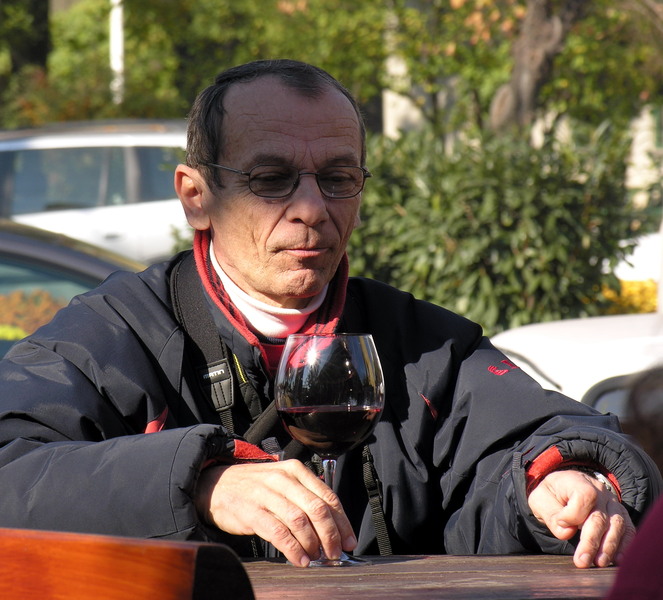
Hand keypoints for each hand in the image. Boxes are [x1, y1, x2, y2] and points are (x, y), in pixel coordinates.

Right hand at [195, 459, 356, 566]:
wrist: (216, 485)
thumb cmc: (255, 487)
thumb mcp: (282, 481)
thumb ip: (305, 496)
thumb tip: (332, 526)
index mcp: (295, 470)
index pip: (327, 496)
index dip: (342, 522)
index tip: (348, 540)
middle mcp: (283, 479)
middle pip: (317, 509)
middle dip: (331, 534)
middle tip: (335, 552)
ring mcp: (266, 494)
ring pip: (300, 521)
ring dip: (312, 544)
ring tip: (316, 557)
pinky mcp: (251, 511)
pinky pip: (278, 533)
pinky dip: (293, 549)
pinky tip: (299, 559)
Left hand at [528, 469, 634, 567]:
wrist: (563, 489)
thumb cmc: (551, 496)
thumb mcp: (540, 500)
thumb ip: (550, 514)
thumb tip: (566, 533)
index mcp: (576, 481)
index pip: (585, 495)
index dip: (573, 514)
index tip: (561, 523)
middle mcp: (599, 490)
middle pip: (600, 516)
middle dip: (591, 541)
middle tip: (582, 561)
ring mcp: (612, 503)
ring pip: (616, 524)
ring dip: (608, 546)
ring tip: (599, 563)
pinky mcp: (620, 515)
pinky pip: (628, 530)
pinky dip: (624, 545)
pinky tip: (617, 560)